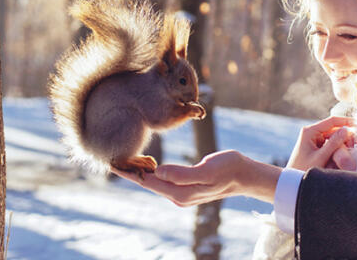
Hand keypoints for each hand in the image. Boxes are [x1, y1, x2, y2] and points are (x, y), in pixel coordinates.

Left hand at [112, 150, 281, 206]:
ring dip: (140, 173)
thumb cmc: (228, 168)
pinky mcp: (187, 188)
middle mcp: (178, 196)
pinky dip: (152, 173)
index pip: (148, 182)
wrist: (245, 175)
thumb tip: (158, 171)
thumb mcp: (207, 169)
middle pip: (149, 183)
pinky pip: (164, 181)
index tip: (113, 163)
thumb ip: (182, 174)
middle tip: (112, 160)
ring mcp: (183, 194)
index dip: (130, 172)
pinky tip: (147, 166)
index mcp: (180, 192)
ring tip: (124, 163)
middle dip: (131, 173)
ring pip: (155, 183)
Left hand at [287, 116, 355, 170]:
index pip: (332, 121)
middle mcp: (312, 133)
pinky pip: (331, 144)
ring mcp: (315, 139)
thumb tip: (347, 130)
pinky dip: (339, 147)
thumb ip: (333, 144)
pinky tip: (347, 152)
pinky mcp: (317, 147)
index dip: (346, 121)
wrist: (292, 182)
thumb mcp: (320, 157)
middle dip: (346, 135)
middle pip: (334, 129)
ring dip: (344, 142)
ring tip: (354, 148)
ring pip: (334, 137)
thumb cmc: (302, 169)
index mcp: (310, 131)